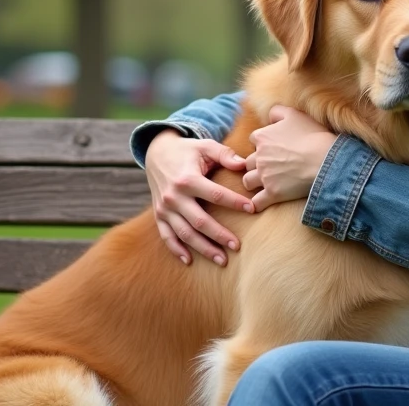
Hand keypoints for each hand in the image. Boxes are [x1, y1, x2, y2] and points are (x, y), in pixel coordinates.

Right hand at [144, 129, 252, 265]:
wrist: (156, 153)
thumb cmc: (188, 151)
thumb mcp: (205, 146)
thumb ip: (225, 154)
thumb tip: (245, 165)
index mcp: (187, 179)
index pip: (215, 194)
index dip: (235, 202)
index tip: (252, 209)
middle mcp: (174, 196)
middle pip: (200, 221)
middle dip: (219, 235)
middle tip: (238, 246)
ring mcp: (164, 208)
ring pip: (185, 234)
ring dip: (203, 249)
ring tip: (222, 260)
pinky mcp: (159, 216)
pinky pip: (167, 237)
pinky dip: (177, 250)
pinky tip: (190, 261)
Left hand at [243, 105, 337, 211]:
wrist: (327, 160)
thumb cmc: (313, 136)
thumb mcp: (295, 115)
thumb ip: (277, 112)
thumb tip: (269, 116)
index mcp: (262, 137)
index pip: (254, 140)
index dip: (263, 144)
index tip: (273, 148)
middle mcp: (259, 157)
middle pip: (248, 162)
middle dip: (257, 164)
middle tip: (271, 166)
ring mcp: (264, 176)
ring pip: (248, 181)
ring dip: (254, 182)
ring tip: (265, 183)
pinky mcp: (272, 194)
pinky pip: (256, 203)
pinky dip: (256, 205)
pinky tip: (259, 205)